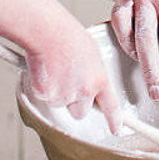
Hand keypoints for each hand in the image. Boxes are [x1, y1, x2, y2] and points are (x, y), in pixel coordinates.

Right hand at [22, 16, 121, 132]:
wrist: (47, 30)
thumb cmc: (66, 33)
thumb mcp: (90, 51)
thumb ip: (91, 71)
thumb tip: (86, 80)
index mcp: (99, 79)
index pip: (111, 106)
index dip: (114, 120)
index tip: (116, 129)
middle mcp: (84, 91)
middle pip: (81, 111)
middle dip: (74, 101)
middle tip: (66, 80)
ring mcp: (65, 95)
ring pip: (60, 103)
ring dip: (57, 91)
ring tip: (54, 67)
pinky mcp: (47, 95)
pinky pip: (44, 96)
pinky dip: (42, 86)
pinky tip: (44, 68)